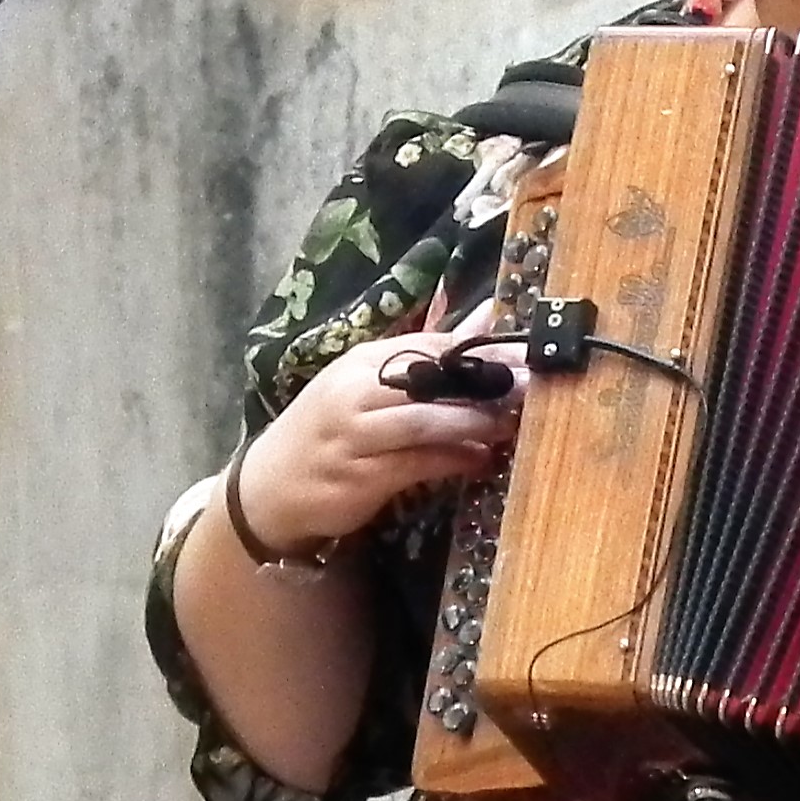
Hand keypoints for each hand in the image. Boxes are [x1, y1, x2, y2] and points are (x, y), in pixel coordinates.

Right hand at [234, 326, 520, 552]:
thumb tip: (486, 314)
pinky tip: (480, 461)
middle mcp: (356, 392)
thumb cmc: (331, 430)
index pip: (430, 344)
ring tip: (508, 426)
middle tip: (529, 389)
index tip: (527, 355)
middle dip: (484, 383)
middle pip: (429, 379)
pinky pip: (416, 464)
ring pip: (423, 422)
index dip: (481, 349)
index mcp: (363, 362)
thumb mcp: (370, 384)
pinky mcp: (359, 476)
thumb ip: (426, 354)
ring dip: (471, 424)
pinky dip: (452, 461)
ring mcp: (354, 435)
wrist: (270, 486)